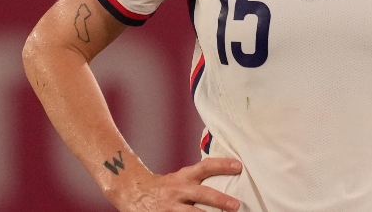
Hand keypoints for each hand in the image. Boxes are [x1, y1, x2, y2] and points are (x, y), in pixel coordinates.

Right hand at [109, 157, 242, 211]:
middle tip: (236, 205)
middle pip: (202, 194)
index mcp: (184, 177)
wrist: (132, 192)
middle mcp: (178, 191)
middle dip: (219, 200)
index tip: (239, 166)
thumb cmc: (164, 186)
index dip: (222, 165)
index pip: (205, 167)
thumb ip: (198, 178)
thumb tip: (228, 177)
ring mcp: (170, 207)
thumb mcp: (180, 177)